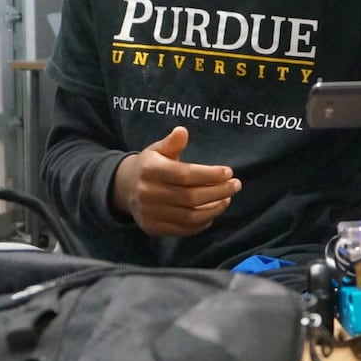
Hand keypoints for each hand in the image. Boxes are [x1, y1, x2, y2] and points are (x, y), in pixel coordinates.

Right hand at [112, 126, 238, 236]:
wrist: (125, 188)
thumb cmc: (149, 166)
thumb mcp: (157, 150)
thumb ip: (172, 142)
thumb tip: (182, 131)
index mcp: (151, 170)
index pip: (186, 175)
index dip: (210, 175)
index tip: (228, 172)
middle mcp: (149, 193)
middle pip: (191, 197)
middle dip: (218, 192)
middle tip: (235, 185)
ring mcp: (151, 213)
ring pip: (190, 216)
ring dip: (214, 209)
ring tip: (227, 199)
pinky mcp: (154, 228)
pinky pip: (183, 229)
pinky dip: (201, 223)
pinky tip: (212, 213)